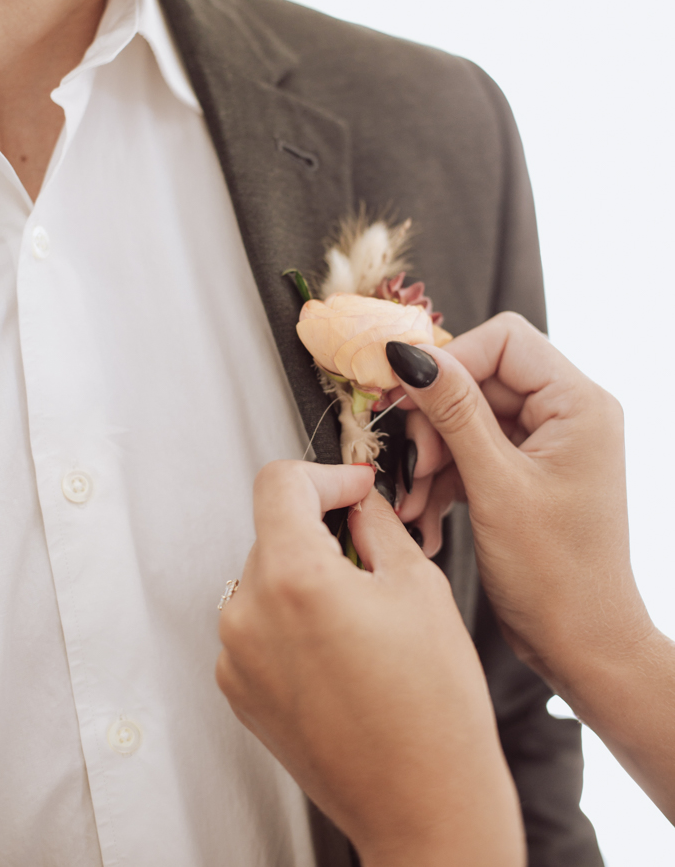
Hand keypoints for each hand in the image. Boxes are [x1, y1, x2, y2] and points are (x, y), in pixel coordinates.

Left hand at [217, 460, 523, 866]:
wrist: (422, 804)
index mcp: (293, 578)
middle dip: (320, 531)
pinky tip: (338, 650)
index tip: (351, 489)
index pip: (279, 483)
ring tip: (359, 616)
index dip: (325, 475)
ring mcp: (236, 656)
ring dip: (304, 577)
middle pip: (273, 532)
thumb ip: (377, 527)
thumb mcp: (419, 587)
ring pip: (265, 578)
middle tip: (370, 555)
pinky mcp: (238, 689)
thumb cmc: (433, 710)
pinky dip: (290, 620)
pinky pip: (257, 625)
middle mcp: (248, 614)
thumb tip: (358, 503)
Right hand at [386, 316, 674, 820]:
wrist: (581, 644)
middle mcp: (567, 414)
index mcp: (578, 404)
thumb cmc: (556, 574)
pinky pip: (473, 452)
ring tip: (413, 503)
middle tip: (411, 467)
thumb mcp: (495, 486)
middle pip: (480, 380)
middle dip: (435, 424)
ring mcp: (546, 444)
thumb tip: (410, 354)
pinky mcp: (526, 472)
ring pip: (468, 419)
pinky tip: (426, 517)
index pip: (503, 341)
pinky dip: (444, 480)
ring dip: (433, 459)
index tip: (403, 396)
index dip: (449, 363)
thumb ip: (453, 413)